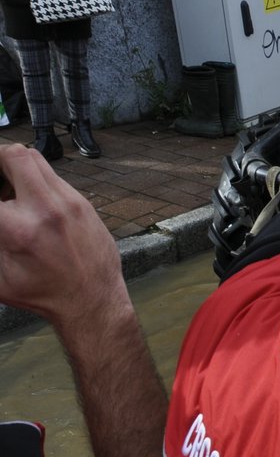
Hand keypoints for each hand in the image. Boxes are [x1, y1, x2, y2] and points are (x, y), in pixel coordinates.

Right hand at [0, 144, 126, 326]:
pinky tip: (32, 204)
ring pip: (35, 159)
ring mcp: (69, 202)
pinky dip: (36, 182)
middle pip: (12, 154)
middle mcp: (45, 208)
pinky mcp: (84, 203)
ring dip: (16, 168)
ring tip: (9, 191)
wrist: (93, 301)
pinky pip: (54, 177)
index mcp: (17, 229)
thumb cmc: (41, 294)